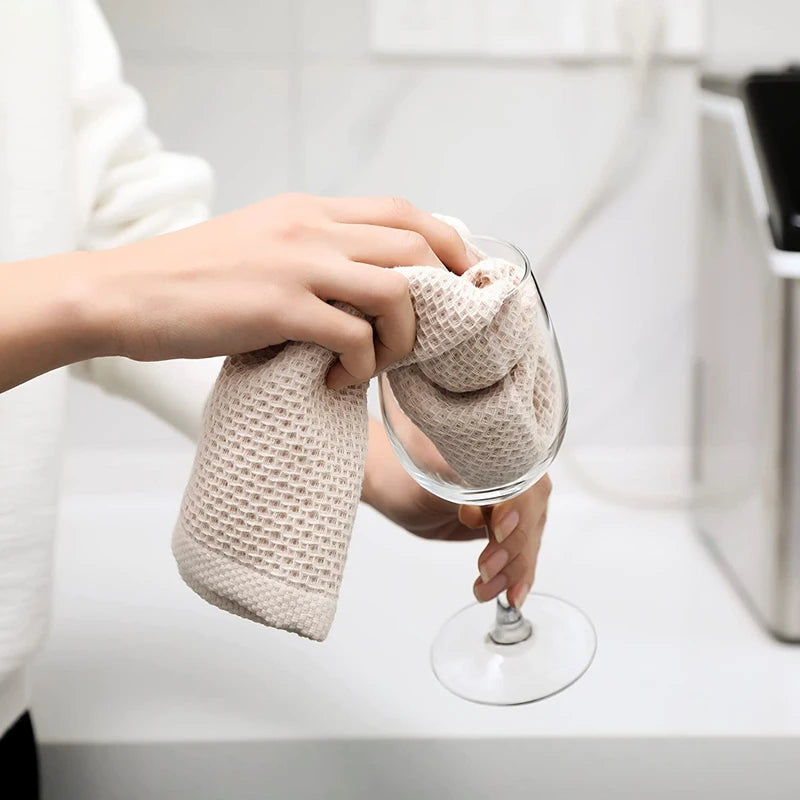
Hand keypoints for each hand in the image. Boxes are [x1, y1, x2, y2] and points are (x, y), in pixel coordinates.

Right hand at [86, 194, 472, 385]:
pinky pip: (354, 336)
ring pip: (396, 289)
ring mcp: (295, 264)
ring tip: (379, 364)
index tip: (461, 279)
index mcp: (307, 210)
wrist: (123, 292)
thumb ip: (309, 251)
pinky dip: (362, 365)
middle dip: (442, 293)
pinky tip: (339, 379)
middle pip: (414, 245)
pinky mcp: (277, 306)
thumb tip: (359, 284)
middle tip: (435, 334)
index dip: (446, 242)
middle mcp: (309, 228)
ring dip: (404, 336)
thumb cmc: (189, 279)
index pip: (401, 211)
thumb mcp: (260, 245)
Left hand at [363, 419, 551, 607]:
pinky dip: (516, 574)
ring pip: (527, 538)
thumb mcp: (427, 483)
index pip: (521, 481)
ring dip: (512, 569)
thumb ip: (457, 491)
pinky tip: (512, 594)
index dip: (516, 507)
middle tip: (485, 569)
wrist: (391, 484)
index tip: (498, 529)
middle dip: (512, 547)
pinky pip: (520, 551)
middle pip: (530, 513)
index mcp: (498, 451)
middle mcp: (514, 473)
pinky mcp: (506, 526)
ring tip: (485, 590)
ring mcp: (514, 502)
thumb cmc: (403, 475)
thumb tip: (476, 505)